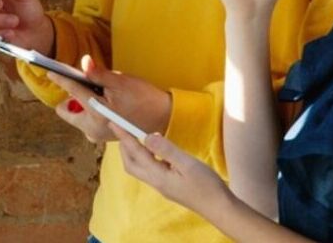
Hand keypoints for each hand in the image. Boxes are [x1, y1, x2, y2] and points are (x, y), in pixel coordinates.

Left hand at [48, 55, 170, 142]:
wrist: (164, 117)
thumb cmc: (143, 98)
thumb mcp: (120, 82)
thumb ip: (98, 74)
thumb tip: (84, 62)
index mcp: (97, 114)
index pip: (73, 92)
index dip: (61, 79)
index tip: (50, 71)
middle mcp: (93, 128)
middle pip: (68, 110)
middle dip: (72, 97)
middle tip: (84, 85)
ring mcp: (97, 134)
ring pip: (77, 115)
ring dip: (82, 104)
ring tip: (99, 94)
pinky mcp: (102, 136)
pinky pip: (87, 120)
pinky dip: (90, 110)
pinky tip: (103, 102)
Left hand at [111, 124, 232, 219]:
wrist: (220, 209)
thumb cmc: (207, 186)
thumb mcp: (187, 164)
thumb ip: (166, 150)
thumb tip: (147, 136)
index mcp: (158, 176)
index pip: (135, 152)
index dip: (123, 136)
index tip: (113, 123)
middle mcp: (155, 182)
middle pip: (130, 164)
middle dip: (124, 146)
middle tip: (122, 129)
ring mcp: (161, 186)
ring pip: (139, 168)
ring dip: (133, 152)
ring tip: (136, 136)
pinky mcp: (168, 186)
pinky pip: (150, 170)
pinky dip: (146, 157)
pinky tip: (156, 150)